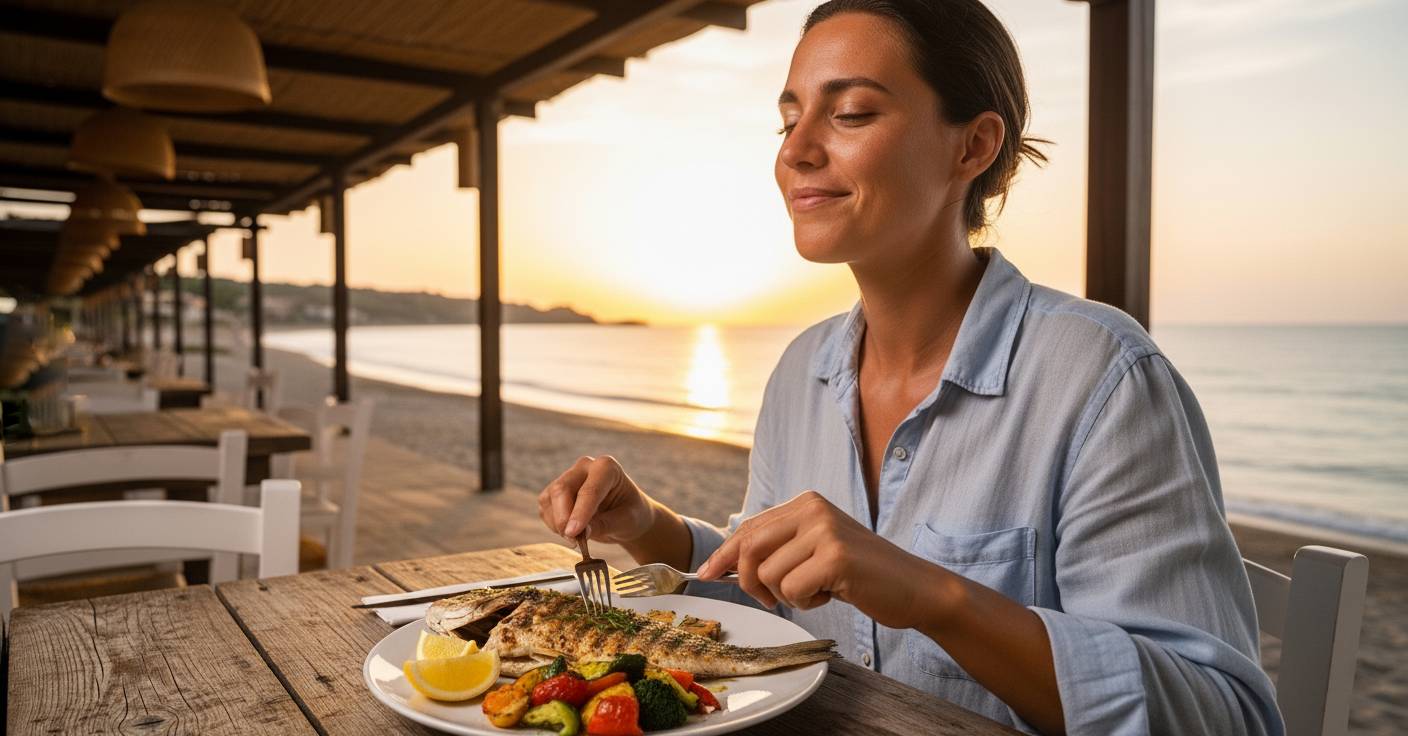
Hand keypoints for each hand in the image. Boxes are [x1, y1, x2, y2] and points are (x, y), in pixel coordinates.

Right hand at [537, 455, 655, 544]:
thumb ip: (605, 525)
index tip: (574, 533)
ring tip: (578, 538)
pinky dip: (554, 525)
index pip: (589, 490)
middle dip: (563, 518)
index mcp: (606, 467)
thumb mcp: (626, 521)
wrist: (625, 515)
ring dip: (558, 524)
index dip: (580, 513)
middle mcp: (584, 467)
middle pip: (562, 489)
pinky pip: (545, 509)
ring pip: (549, 499)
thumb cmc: (630, 513)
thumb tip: (581, 532)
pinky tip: (572, 532)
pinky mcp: (555, 492)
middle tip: (574, 540)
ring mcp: (568, 477)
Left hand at [697, 491, 954, 630]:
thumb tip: (725, 564)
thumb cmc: (862, 575)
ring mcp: (824, 530)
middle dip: (748, 582)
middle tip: (770, 599)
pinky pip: (792, 589)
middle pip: (749, 548)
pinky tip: (832, 595)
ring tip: (819, 590)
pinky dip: (807, 603)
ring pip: (768, 574)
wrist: (916, 587)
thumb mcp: (816, 551)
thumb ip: (779, 548)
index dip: (723, 555)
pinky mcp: (835, 556)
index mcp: (805, 502)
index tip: (702, 574)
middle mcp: (812, 508)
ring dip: (788, 596)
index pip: (748, 528)